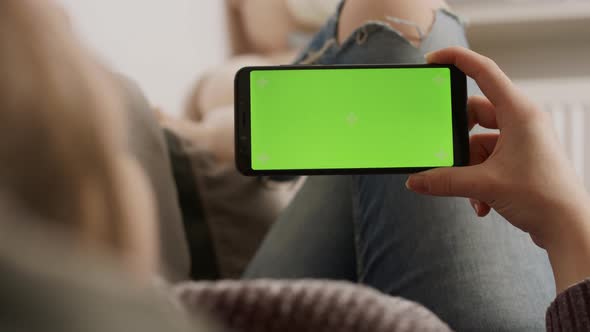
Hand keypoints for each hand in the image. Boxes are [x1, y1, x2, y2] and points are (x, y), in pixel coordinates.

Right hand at [405, 47, 589, 291]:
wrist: (568, 227)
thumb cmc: (542, 197)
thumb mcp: (484, 185)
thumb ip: (444, 180)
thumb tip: (416, 180)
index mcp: (518, 113)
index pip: (484, 72)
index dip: (457, 60)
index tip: (434, 61)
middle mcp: (521, 121)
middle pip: (474, 114)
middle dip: (456, 140)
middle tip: (444, 154)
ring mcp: (521, 140)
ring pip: (478, 142)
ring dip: (466, 168)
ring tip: (469, 191)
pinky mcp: (519, 158)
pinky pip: (487, 159)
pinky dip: (477, 179)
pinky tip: (480, 202)